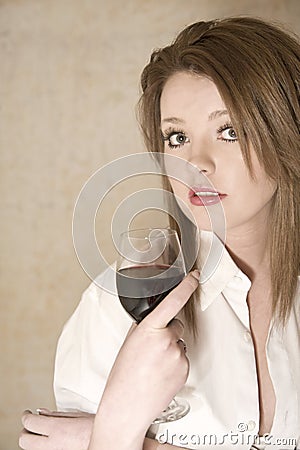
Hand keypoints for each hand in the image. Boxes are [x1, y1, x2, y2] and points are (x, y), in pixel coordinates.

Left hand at [19, 408, 93, 449]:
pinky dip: (41, 446)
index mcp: (57, 430)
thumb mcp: (77, 415)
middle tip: (30, 424)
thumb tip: (41, 412)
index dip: (26, 416)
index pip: (30, 423)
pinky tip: (48, 440)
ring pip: (31, 449)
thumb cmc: (96, 428)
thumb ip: (56, 415)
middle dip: (25, 430)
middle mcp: (52, 445)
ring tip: (39, 432)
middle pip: (24, 440)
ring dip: (32, 440)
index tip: (27, 413)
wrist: (108, 443)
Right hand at [89, 270, 199, 449]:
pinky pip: (182, 359)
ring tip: (153, 366)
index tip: (195, 275)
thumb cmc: (123, 377)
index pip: (173, 301)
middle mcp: (167, 341)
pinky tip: (160, 374)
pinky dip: (174, 364)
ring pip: (179, 344)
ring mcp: (178, 356)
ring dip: (170, 350)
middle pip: (176, 326)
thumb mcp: (129, 343)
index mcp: (150, 330)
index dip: (186, 285)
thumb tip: (155, 322)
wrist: (126, 407)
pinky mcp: (185, 370)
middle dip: (167, 333)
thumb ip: (145, 328)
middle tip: (151, 351)